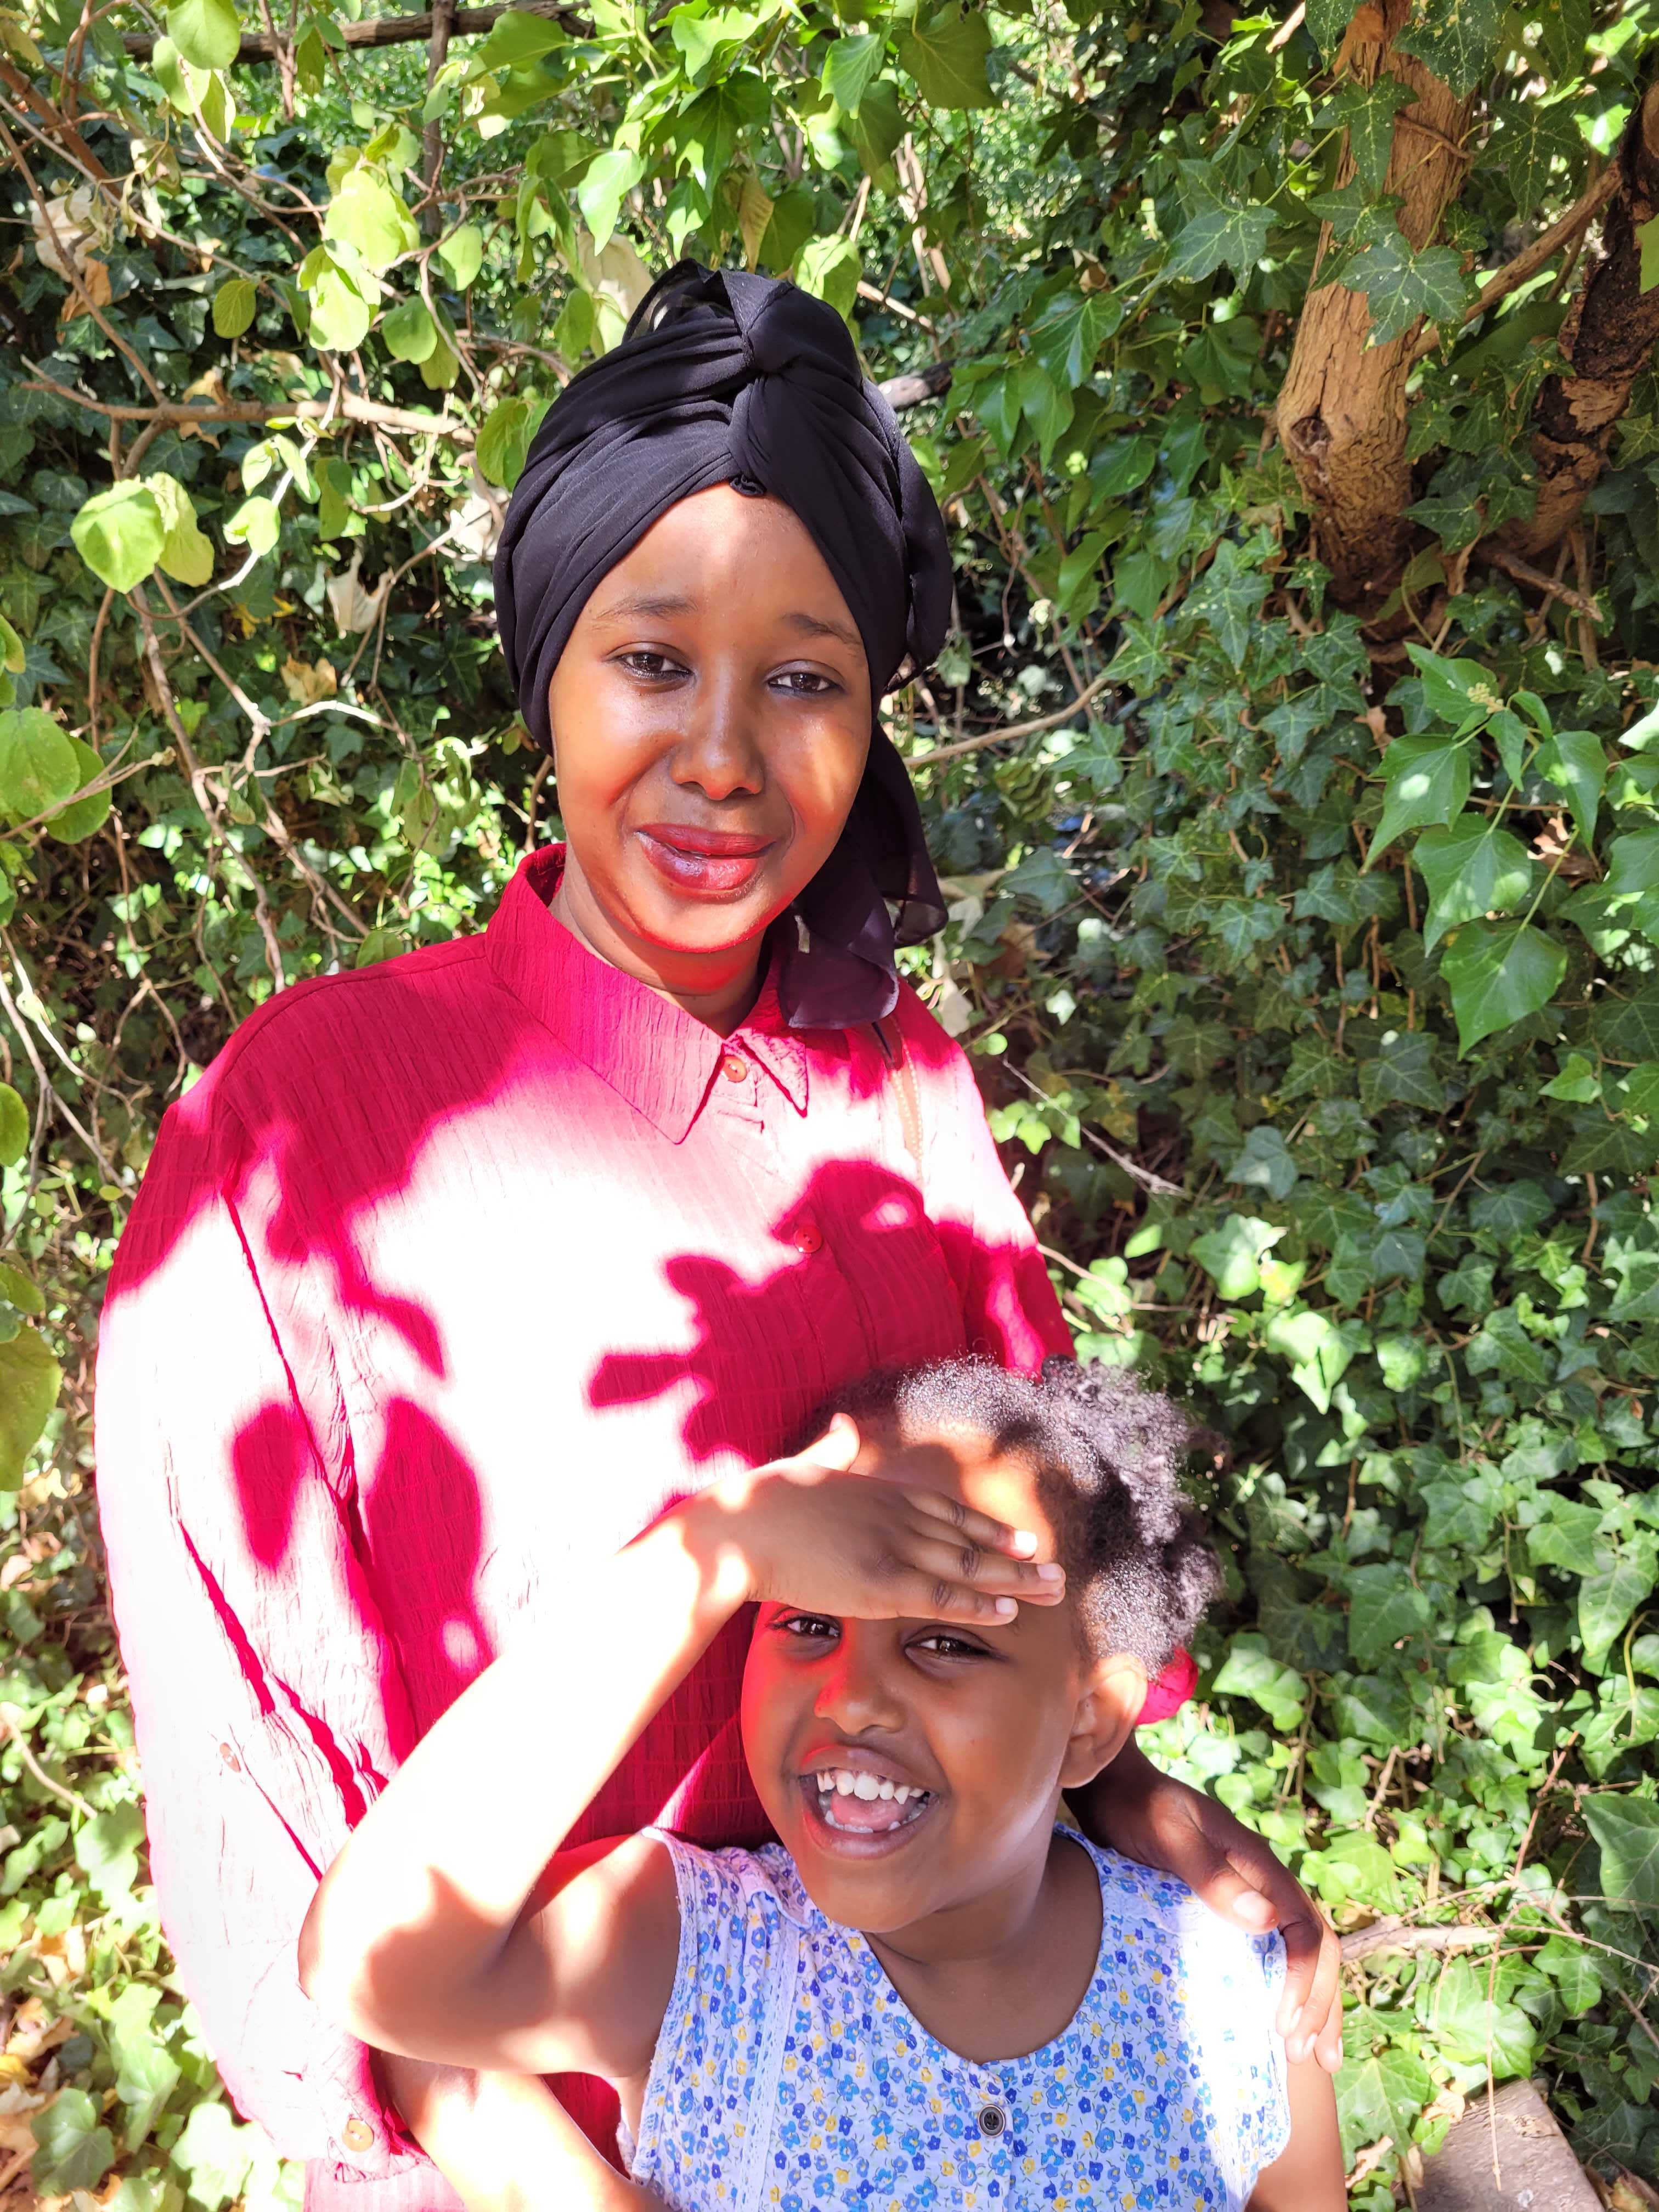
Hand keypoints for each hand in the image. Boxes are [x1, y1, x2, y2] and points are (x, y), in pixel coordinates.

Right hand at [694, 1415, 1066, 1627]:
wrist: (738, 1528)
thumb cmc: (763, 1500)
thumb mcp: (807, 1461)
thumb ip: (834, 1446)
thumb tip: (848, 1423)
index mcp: (883, 1491)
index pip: (951, 1512)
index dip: (990, 1530)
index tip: (1024, 1541)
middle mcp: (898, 1516)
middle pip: (971, 1540)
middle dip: (1017, 1559)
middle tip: (1058, 1572)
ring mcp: (893, 1549)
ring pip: (968, 1568)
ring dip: (1014, 1581)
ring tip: (1051, 1591)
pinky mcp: (881, 1584)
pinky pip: (942, 1597)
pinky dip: (978, 1604)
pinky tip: (1009, 1611)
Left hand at [1071, 1742, 1342, 2070]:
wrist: (1114, 1787)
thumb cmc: (1137, 1808)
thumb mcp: (1169, 1835)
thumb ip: (1210, 1873)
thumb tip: (1267, 1919)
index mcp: (1259, 1865)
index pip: (1305, 1929)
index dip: (1305, 1979)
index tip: (1286, 2024)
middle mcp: (1264, 1882)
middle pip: (1316, 1947)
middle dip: (1320, 2003)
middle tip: (1308, 2055)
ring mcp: (1249, 1895)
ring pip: (1301, 1953)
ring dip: (1314, 2003)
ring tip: (1314, 2056)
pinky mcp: (1228, 1909)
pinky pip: (1271, 1953)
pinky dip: (1285, 1990)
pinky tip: (1278, 2025)